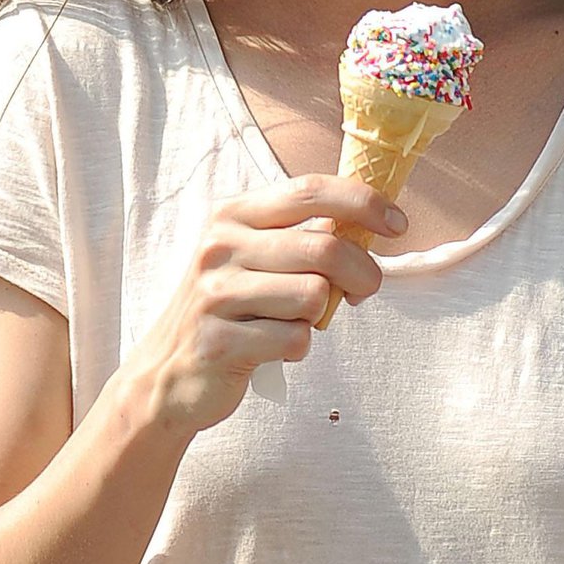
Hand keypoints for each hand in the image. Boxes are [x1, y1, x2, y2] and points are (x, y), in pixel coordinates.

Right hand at [131, 174, 404, 431]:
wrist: (166, 373)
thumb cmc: (226, 310)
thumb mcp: (251, 258)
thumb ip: (299, 237)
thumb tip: (369, 223)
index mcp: (232, 215)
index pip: (309, 190)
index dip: (363, 201)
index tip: (397, 223)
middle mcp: (220, 246)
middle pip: (325, 246)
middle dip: (363, 273)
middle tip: (364, 291)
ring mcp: (216, 294)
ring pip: (314, 296)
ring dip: (319, 316)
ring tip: (295, 321)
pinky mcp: (220, 341)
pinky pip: (294, 339)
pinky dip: (297, 348)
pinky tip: (273, 348)